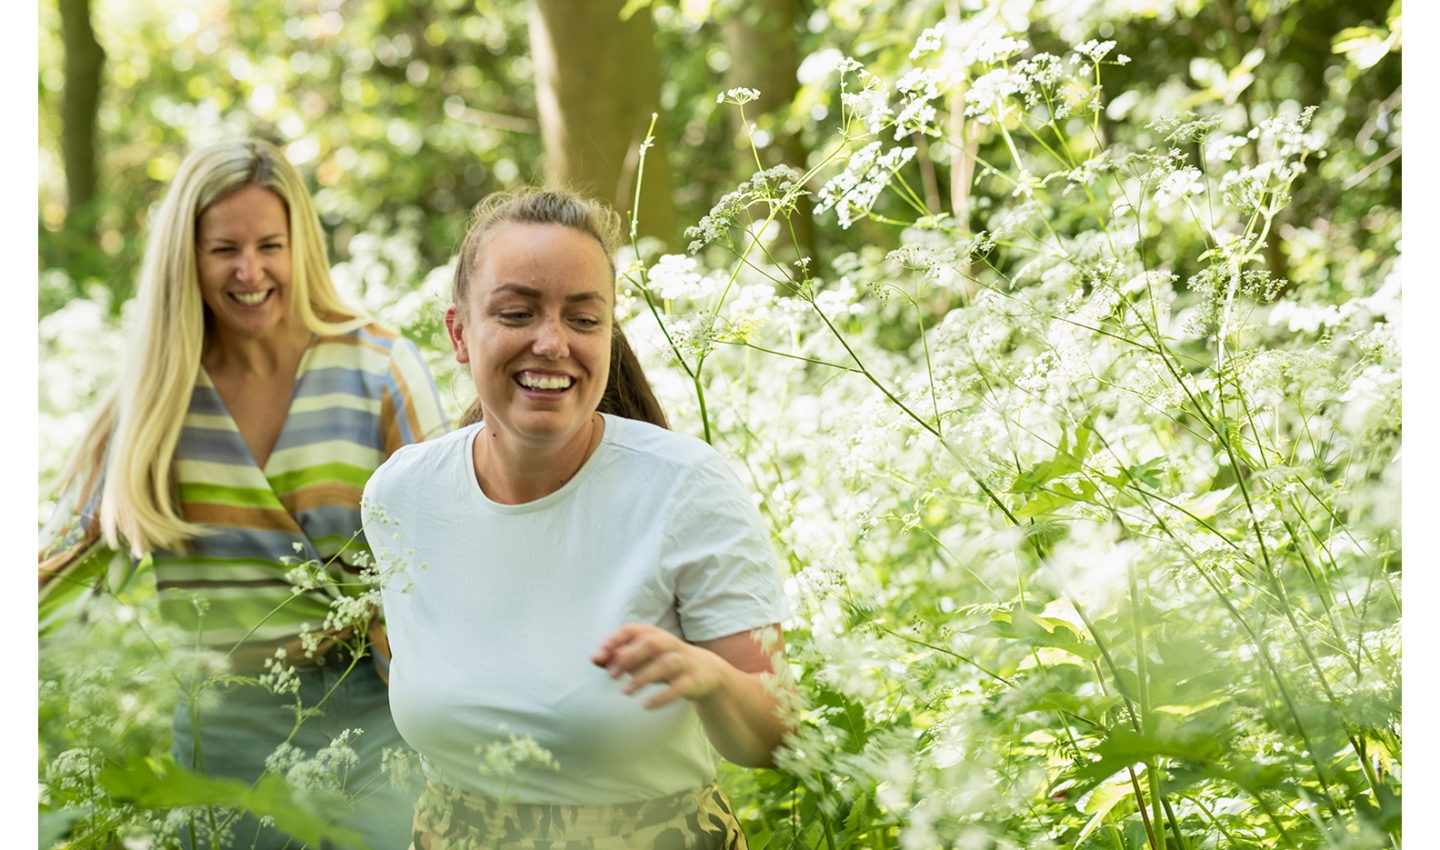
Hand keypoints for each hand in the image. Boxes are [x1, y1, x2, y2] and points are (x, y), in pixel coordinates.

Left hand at [591, 623, 720, 709]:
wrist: (706, 673)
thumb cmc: (665, 663)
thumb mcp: (642, 658)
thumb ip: (617, 657)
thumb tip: (593, 658)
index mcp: (655, 635)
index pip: (633, 630)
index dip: (616, 639)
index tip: (601, 654)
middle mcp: (671, 645)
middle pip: (651, 643)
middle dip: (629, 657)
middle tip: (611, 675)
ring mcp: (684, 662)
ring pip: (665, 663)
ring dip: (643, 677)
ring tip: (624, 691)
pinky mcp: (693, 681)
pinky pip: (679, 687)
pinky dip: (661, 696)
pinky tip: (645, 705)